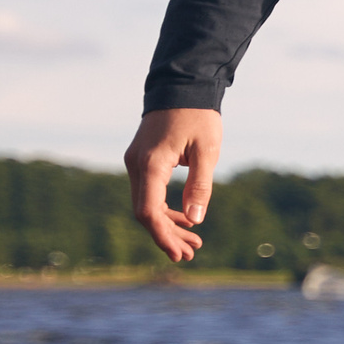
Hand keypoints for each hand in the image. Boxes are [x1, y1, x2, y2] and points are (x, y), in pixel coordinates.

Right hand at [124, 108, 223, 265]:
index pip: (149, 211)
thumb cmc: (198, 117)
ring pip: (146, 204)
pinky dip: (165, 208)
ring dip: (167, 225)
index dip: (163, 235)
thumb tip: (196, 220)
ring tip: (193, 243)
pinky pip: (149, 192)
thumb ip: (200, 186)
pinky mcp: (141, 161)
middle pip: (145, 212)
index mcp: (151, 164)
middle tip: (190, 255)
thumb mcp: (207, 152)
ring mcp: (136, 163)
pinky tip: (186, 219)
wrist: (181, 88)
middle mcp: (136, 165)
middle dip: (167, 236)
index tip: (180, 254)